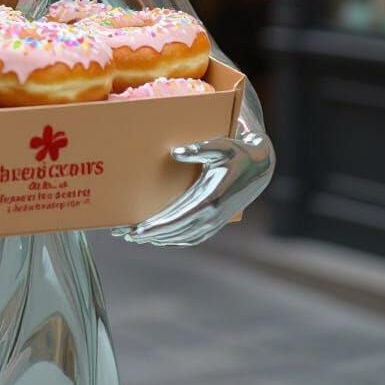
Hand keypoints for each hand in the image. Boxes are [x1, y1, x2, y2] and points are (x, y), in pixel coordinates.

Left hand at [112, 131, 273, 246]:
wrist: (260, 166)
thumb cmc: (237, 153)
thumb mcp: (220, 146)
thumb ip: (198, 148)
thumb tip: (176, 152)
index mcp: (210, 199)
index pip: (176, 219)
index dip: (155, 227)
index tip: (135, 231)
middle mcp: (212, 215)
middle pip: (175, 232)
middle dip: (149, 235)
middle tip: (124, 234)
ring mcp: (215, 221)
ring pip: (182, 237)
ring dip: (159, 239)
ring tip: (135, 235)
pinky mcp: (216, 221)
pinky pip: (192, 236)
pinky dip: (174, 239)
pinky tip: (160, 237)